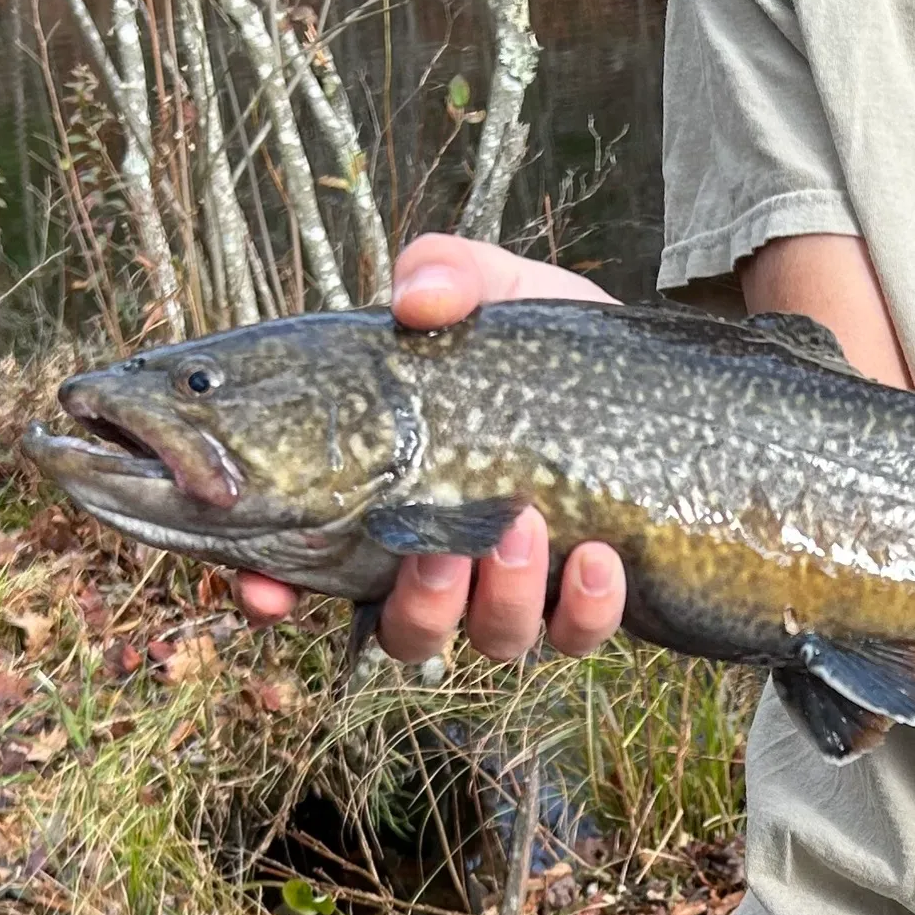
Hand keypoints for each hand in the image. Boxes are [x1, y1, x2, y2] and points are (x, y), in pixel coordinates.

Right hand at [235, 233, 629, 659]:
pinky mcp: (587, 602)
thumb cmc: (542, 346)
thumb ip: (445, 273)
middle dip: (417, 607)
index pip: (307, 570)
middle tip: (441, 551)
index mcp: (390, 504)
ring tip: (525, 527)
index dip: (271, 594)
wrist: (649, 376)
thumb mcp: (494, 291)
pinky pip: (575, 636)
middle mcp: (445, 565)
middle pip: (403, 631)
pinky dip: (585, 608)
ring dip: (500, 601)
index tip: (266, 591)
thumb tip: (415, 299)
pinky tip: (599, 556)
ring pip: (488, 641)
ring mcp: (516, 591)